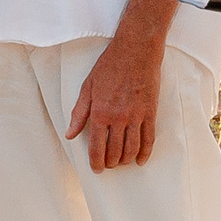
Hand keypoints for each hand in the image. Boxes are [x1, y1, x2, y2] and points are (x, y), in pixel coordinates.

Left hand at [67, 0, 165, 171]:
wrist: (136, 50)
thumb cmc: (109, 66)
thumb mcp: (87, 87)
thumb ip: (78, 113)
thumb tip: (70, 135)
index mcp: (99, 112)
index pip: (96, 147)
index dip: (95, 162)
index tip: (96, 169)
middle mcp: (118, 118)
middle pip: (114, 151)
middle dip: (110, 163)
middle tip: (107, 166)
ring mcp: (136, 116)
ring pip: (131, 149)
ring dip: (125, 160)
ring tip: (121, 163)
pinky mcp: (150, 113)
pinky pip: (149, 139)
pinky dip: (144, 153)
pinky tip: (140, 160)